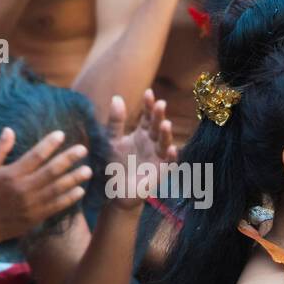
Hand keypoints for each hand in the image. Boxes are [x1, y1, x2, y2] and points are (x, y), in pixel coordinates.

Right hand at [0, 128, 88, 244]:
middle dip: (68, 159)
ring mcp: (32, 203)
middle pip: (51, 171)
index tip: (61, 134)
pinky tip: (80, 190)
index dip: (49, 144)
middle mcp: (23, 188)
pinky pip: (57, 205)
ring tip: (88, 170)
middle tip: (83, 149)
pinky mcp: (37, 216)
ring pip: (57, 188)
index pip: (35, 155)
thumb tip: (9, 130)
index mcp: (11, 174)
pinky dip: (69, 198)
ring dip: (74, 178)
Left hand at [105, 90, 176, 209]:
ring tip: (165, 124)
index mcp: (142, 134)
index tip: (149, 92)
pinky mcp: (161, 172)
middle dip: (159, 116)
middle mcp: (153, 143)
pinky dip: (171, 157)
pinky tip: (172, 149)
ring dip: (166, 134)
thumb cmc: (114, 165)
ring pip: (165, 143)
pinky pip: (169, 163)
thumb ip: (115, 122)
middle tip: (160, 104)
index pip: (147, 116)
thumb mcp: (111, 140)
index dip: (149, 105)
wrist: (115, 190)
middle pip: (158, 127)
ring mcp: (158, 157)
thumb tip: (117, 97)